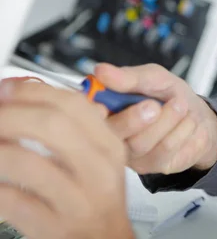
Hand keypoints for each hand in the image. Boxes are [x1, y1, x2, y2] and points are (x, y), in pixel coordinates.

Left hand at [0, 80, 133, 238]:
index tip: (6, 89)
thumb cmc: (95, 198)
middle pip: (51, 124)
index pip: (73, 103)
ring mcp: (77, 198)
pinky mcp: (55, 226)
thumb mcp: (97, 159)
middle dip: (9, 115)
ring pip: (26, 161)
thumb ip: (73, 129)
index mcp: (108, 145)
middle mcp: (98, 169)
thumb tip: (23, 99)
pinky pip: (11, 199)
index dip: (32, 91)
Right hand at [95, 63, 216, 174]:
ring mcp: (132, 154)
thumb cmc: (171, 96)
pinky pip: (164, 151)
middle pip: (112, 136)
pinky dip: (182, 130)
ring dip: (168, 120)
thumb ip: (130, 77)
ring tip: (181, 106)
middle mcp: (114, 134)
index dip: (93, 113)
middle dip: (134, 119)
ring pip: (141, 143)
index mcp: (107, 109)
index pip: (87, 116)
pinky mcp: (152, 166)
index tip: (104, 106)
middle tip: (155, 105)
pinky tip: (187, 123)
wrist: (201, 117)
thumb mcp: (154, 78)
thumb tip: (102, 71)